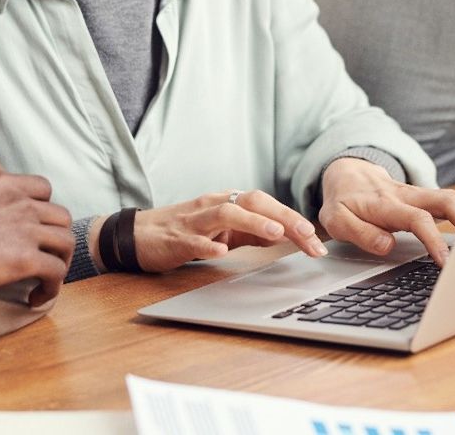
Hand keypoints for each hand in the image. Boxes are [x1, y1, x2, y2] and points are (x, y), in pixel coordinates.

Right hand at [0, 172, 72, 305]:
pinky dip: (52, 287)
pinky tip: (35, 298)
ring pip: (65, 242)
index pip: (44, 188)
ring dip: (60, 262)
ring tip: (43, 279)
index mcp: (4, 183)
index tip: (34, 229)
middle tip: (42, 256)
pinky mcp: (23, 259)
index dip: (44, 210)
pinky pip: (56, 272)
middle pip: (61, 216)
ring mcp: (25, 229)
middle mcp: (20, 202)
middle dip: (55, 237)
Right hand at [91, 189, 326, 272]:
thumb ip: (253, 231)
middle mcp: (215, 205)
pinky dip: (209, 244)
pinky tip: (222, 252)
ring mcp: (195, 220)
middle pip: (253, 201)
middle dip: (283, 217)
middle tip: (308, 235)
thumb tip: (286, 235)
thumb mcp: (225, 230)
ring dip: (253, 221)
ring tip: (275, 233)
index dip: (293, 219)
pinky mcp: (176, 238)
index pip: (267, 204)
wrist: (139, 234)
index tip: (316, 240)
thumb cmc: (186, 231)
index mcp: (229, 203)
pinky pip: (194, 239)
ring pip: (226, 213)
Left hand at [318, 158, 454, 266]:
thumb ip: (360, 233)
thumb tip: (388, 245)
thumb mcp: (336, 221)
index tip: (446, 263)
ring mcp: (421, 195)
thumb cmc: (344, 202)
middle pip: (448, 199)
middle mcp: (408, 196)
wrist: (347, 174)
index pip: (417, 219)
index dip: (434, 240)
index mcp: (386, 204)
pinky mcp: (428, 198)